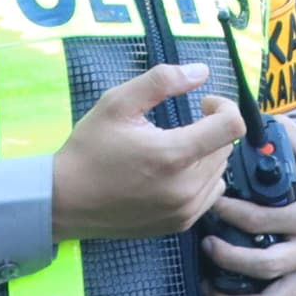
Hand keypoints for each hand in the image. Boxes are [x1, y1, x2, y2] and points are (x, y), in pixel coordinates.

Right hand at [51, 66, 238, 241]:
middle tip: (176, 127)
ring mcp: (185, 210)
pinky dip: (200, 179)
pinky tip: (172, 173)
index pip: (232, 126)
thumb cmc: (88, 149)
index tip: (204, 103)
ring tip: (170, 150)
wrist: (63, 202)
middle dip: (209, 130)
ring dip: (205, 155)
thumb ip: (161, 81)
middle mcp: (186, 188)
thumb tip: (202, 71)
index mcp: (173, 155)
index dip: (224, 106)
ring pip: (219, 171)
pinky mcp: (180, 224)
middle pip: (225, 147)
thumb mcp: (117, 103)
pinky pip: (210, 194)